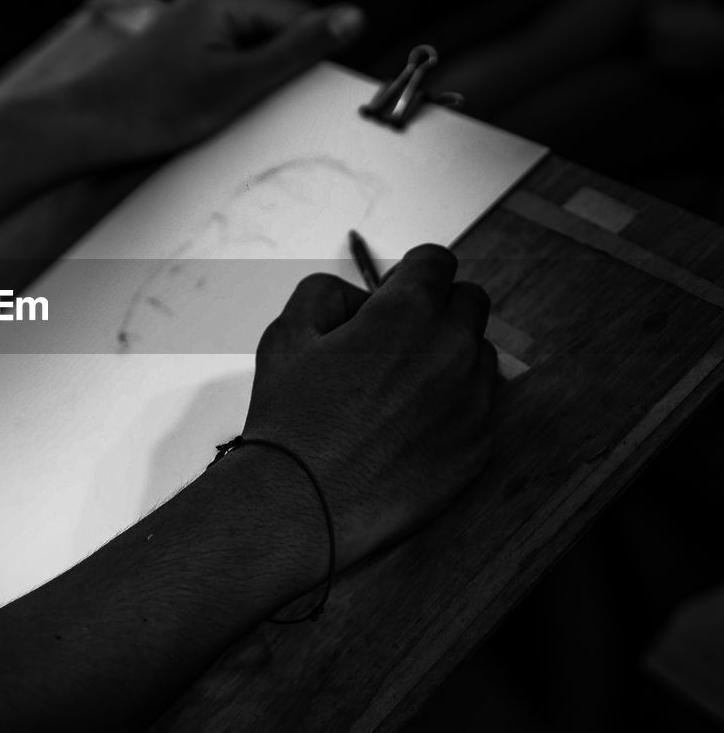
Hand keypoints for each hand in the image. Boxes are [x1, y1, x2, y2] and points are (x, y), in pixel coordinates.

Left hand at [63, 0, 362, 161]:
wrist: (91, 128)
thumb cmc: (155, 108)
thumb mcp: (240, 84)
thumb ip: (299, 51)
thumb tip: (353, 19)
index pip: (299, 22)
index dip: (303, 64)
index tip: (292, 99)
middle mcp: (211, 0)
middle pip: (277, 37)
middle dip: (274, 76)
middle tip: (242, 107)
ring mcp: (197, 23)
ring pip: (254, 55)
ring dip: (251, 87)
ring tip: (214, 109)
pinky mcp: (186, 48)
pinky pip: (229, 64)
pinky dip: (228, 90)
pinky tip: (205, 110)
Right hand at [242, 244, 497, 567]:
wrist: (303, 505)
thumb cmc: (290, 418)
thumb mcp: (286, 334)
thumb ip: (325, 292)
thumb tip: (359, 298)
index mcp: (407, 311)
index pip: (437, 260)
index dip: (411, 274)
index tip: (392, 296)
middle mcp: (452, 349)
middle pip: (470, 302)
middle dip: (438, 308)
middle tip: (397, 339)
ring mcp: (472, 400)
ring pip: (479, 356)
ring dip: (450, 358)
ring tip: (400, 389)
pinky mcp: (478, 446)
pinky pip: (478, 409)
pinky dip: (452, 408)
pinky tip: (408, 429)